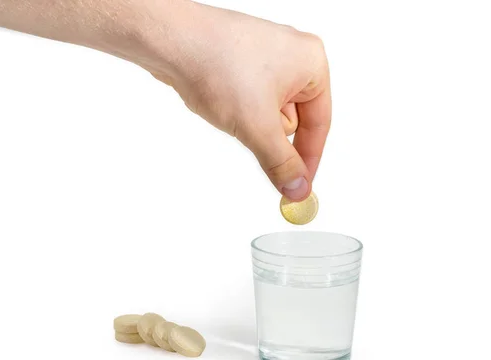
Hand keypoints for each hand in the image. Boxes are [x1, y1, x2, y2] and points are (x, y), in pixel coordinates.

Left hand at [138, 1, 330, 200]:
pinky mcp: (241, 62)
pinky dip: (238, 109)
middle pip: (294, 119)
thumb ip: (281, 162)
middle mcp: (293, 55)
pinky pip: (250, 101)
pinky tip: (221, 99)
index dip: (309, 159)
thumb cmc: (216, 65)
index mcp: (311, 62)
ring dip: (251, 121)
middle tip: (251, 130)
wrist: (170, 41)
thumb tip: (297, 188)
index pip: (320, 123)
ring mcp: (266, 57)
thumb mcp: (257, 126)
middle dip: (270, 131)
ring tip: (229, 105)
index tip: (300, 185)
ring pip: (268, 113)